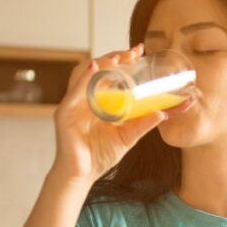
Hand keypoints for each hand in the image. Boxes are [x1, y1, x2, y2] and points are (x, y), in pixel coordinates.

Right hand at [51, 44, 166, 184]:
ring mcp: (72, 104)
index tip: (139, 52)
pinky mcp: (64, 114)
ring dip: (100, 63)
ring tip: (117, 58)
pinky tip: (95, 69)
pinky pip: (74, 92)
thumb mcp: (127, 137)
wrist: (83, 175)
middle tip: (133, 51)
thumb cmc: (99, 155)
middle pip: (97, 69)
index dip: (122, 60)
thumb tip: (162, 113)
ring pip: (83, 74)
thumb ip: (142, 124)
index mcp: (97, 100)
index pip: (109, 73)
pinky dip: (84, 79)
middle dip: (114, 57)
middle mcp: (83, 98)